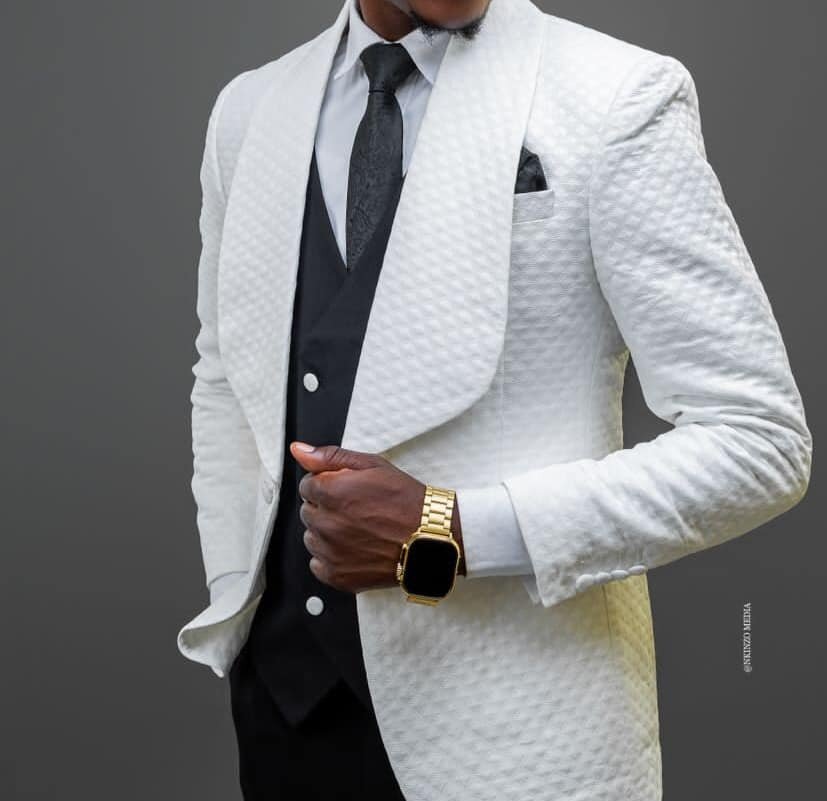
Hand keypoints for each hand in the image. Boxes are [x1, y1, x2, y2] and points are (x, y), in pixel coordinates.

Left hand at [291, 441, 464, 593]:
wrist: (433, 537)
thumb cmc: (407, 501)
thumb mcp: (373, 466)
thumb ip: (331, 457)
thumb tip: (299, 450)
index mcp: (331, 492)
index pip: (307, 486)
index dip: (327, 486)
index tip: (347, 491)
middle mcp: (327, 523)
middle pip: (308, 511)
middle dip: (327, 508)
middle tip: (358, 510)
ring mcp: (330, 552)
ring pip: (311, 537)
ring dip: (328, 532)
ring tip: (359, 529)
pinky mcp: (337, 576)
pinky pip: (317, 564)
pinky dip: (332, 558)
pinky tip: (355, 549)